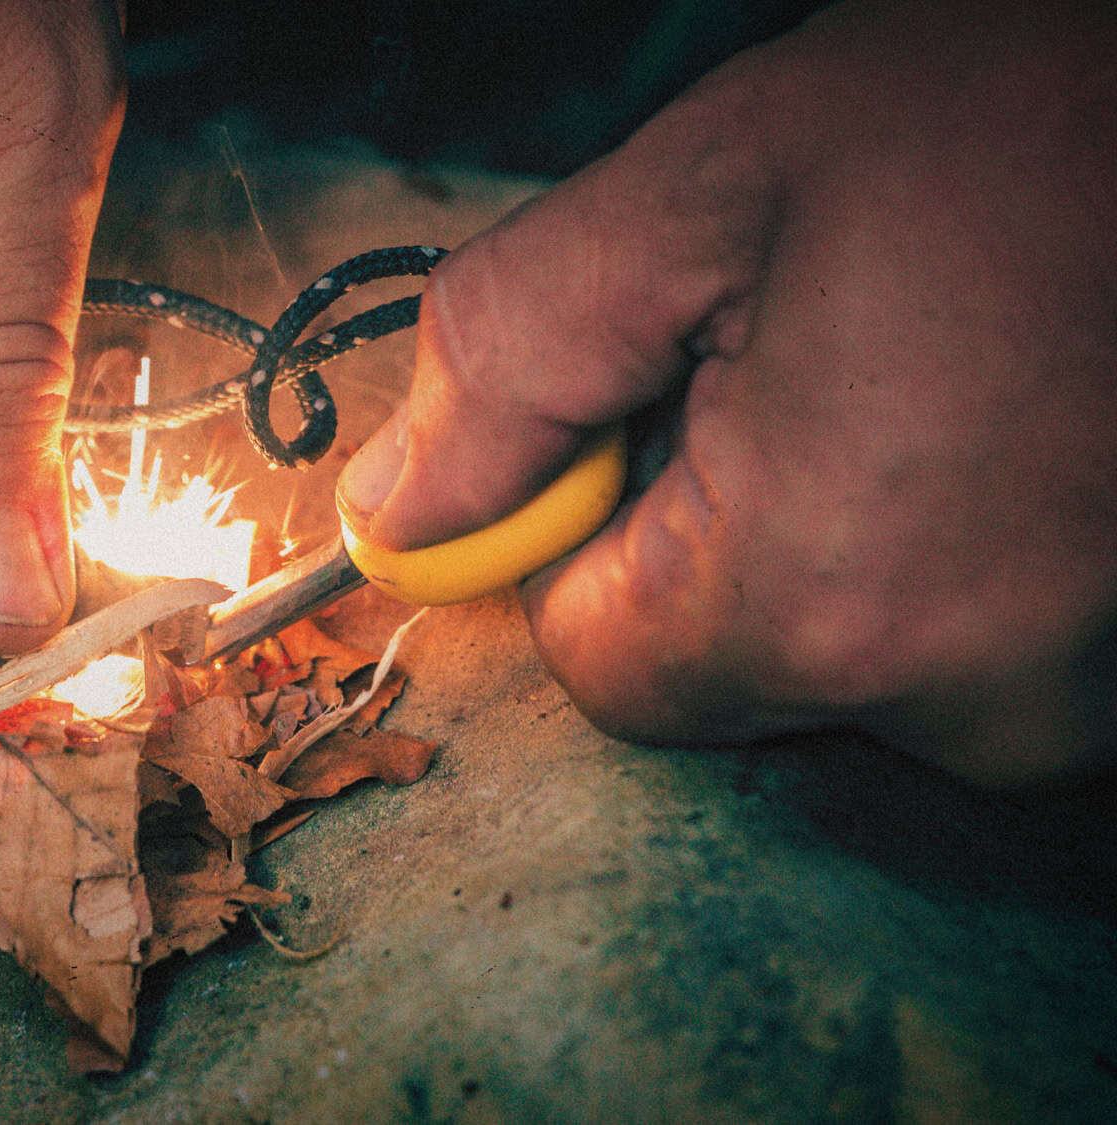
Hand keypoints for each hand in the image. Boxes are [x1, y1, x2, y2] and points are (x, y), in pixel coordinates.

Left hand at [339, 0, 1116, 784]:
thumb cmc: (1023, 117)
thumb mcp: (706, 191)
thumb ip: (512, 366)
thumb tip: (396, 514)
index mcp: (823, 599)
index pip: (595, 660)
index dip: (588, 529)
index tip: (655, 402)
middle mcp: (969, 700)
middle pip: (732, 664)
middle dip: (727, 521)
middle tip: (828, 351)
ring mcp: (1082, 700)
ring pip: (862, 651)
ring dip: (858, 525)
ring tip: (947, 367)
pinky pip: (976, 640)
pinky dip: (962, 544)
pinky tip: (1012, 420)